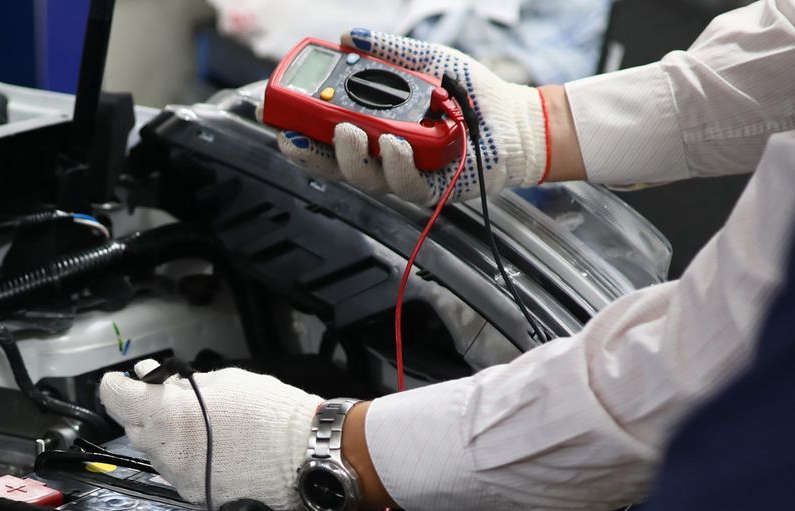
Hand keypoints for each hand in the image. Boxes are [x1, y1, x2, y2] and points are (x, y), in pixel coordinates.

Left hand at [97, 360, 321, 510]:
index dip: (118, 385)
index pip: (115, 397)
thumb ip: (181, 384)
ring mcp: (179, 478)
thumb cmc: (270, 412)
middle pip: (133, 426)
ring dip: (166, 435)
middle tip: (167, 396)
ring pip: (156, 452)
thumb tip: (155, 381)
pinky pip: (178, 472)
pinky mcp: (195, 495)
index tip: (126, 381)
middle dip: (145, 409)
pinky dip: (185, 457)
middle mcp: (165, 450)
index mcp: (166, 414)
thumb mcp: (223, 381)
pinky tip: (211, 447)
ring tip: (199, 423)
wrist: (305, 457)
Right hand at [271, 28, 551, 204]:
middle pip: (335, 166)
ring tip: (348, 131)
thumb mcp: (424, 60)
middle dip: (311, 155)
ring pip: (365, 178)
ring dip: (349, 157)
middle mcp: (385, 156)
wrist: (515, 115)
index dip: (300, 134)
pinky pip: (405, 185)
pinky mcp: (434, 188)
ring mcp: (407, 174)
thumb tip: (346, 37)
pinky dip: (395, 164)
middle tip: (297, 136)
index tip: (279, 121)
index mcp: (375, 129)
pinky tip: (392, 144)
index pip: (326, 138)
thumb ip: (386, 51)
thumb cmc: (470, 91)